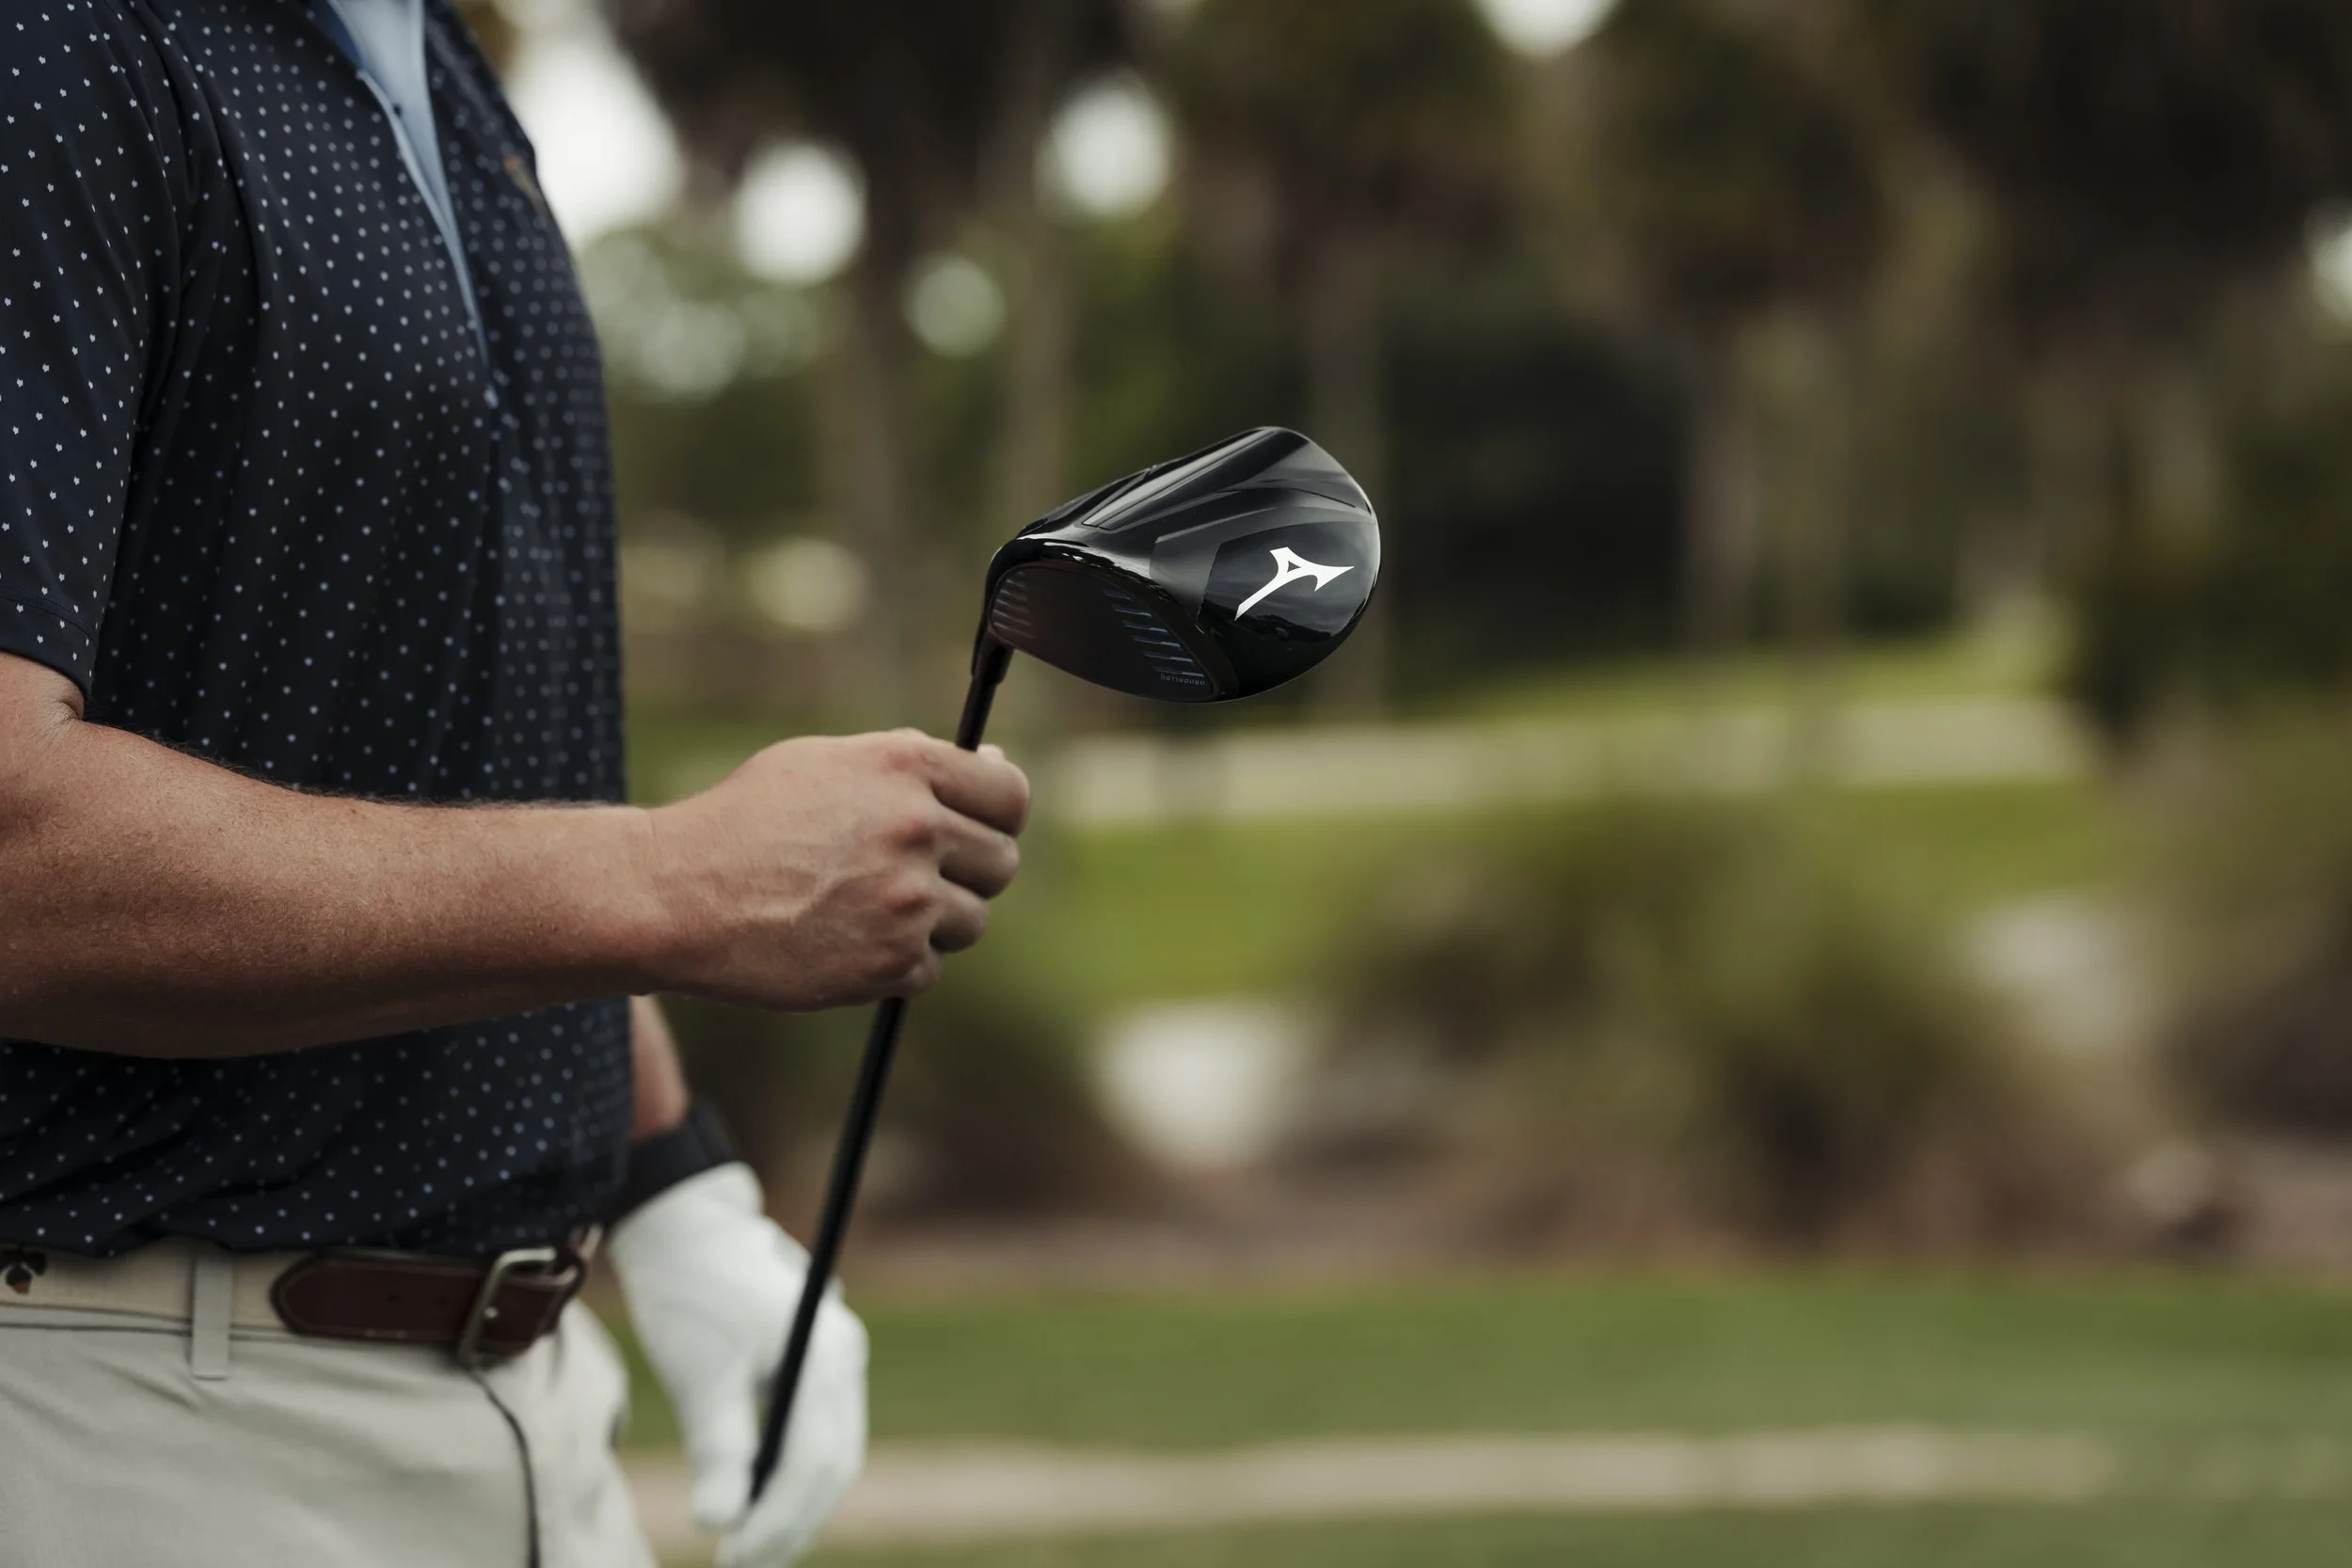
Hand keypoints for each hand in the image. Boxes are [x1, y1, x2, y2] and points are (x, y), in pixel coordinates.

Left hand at [607, 1164, 867, 1566]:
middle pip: (835, 1463)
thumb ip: (718, 1448)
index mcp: (825, 1356)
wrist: (686, 1227)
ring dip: (795, 1504)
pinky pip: (819, 1433)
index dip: (779, 1521)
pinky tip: (757, 1501)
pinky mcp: (819, 1362)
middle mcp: (845, 1358)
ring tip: (749, 1547)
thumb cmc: (690, 1294)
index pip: (816, 1463)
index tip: (735, 1557)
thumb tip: (719, 1523)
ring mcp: (838, 1358)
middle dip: (792, 1523)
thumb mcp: (698, 1374)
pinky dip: (792, 1473)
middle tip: (743, 1566)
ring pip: (831, 1452)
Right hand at [644, 730, 1027, 1010]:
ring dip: (934, 922)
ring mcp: (907, 899)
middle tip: (917, 877)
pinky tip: (844, 940)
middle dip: (968, 872)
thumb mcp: (827, 764)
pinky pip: (930, 967)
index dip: (999, 815)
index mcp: (905, 766)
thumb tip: (996, 771)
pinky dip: (897, 963)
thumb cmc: (747, 821)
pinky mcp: (891, 962)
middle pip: (1001, 862)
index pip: (1009, 796)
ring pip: (971, 920)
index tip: (981, 828)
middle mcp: (915, 828)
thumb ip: (912, 767)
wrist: (677, 894)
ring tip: (866, 908)